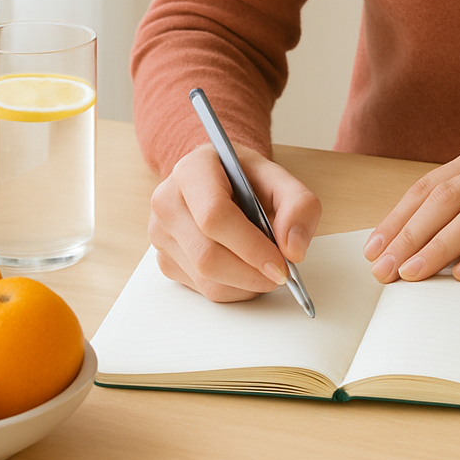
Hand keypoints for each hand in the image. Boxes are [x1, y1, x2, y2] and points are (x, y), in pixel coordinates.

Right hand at [149, 143, 321, 301]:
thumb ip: (299, 205)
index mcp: (192, 171)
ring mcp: (160, 234)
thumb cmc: (245, 177)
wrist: (218, 178)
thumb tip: (294, 251)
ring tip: (266, 269)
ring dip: (245, 284)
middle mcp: (167, 202)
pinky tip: (246, 270)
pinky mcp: (164, 260)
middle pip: (207, 255)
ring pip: (205, 279)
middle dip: (251, 273)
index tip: (282, 264)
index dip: (250, 246)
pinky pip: (201, 289)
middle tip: (282, 275)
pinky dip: (233, 288)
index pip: (215, 216)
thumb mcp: (279, 177)